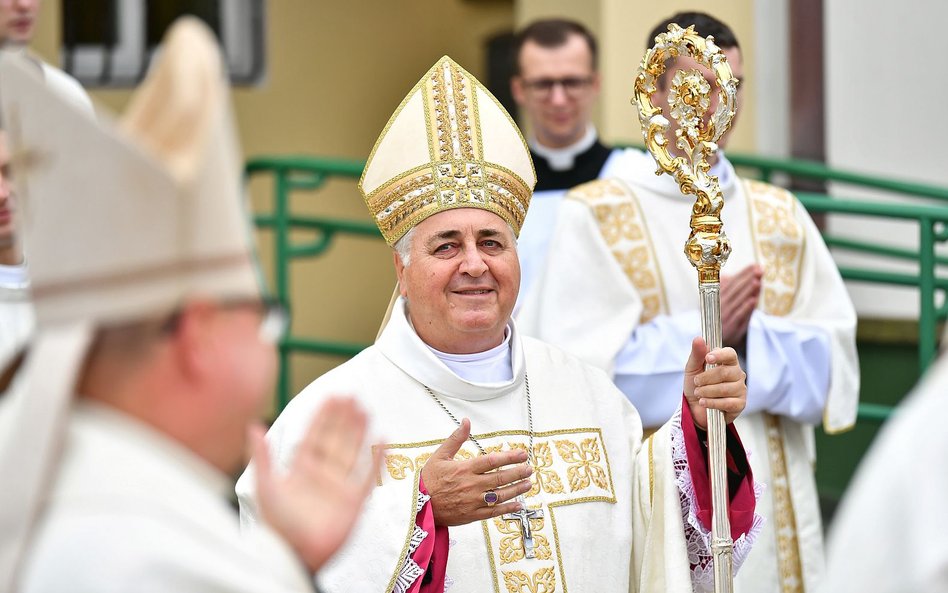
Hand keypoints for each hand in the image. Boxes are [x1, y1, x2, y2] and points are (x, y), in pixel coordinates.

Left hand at [252, 397, 382, 572]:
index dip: (323, 416)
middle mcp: (321, 475)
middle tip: (352, 396)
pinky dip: (376, 460)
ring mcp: (339, 487)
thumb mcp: (266, 486)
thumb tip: (253, 424)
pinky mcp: (355, 502)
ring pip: (352, 452)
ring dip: (359, 432)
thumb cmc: (276, 524)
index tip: (332, 396)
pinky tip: (383, 440)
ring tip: (366, 410)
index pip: (314, 436)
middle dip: (343, 419)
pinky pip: (368, 476)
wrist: (295, 555)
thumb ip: (262, 456)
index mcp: (300, 469)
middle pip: (336, 440)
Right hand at [421, 419, 532, 526]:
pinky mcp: (472, 515)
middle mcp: (471, 485)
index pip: (492, 461)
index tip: (522, 454)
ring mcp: (473, 501)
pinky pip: (494, 512)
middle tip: (529, 468)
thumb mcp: (440, 455)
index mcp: (465, 469)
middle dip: (518, 472)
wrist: (418, 506)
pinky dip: (508, 508)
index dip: (510, 457)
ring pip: (500, 495)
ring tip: (528, 484)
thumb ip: (456, 439)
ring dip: (516, 489)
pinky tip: (518, 504)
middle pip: (500, 478)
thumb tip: (466, 422)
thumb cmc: (428, 480)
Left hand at [683, 337, 746, 428]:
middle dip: (706, 378)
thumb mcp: (692, 368)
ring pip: (725, 388)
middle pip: (725, 372)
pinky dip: (712, 403)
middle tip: (696, 382)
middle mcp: (737, 374)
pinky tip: (704, 403)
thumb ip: (696, 354)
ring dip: (706, 391)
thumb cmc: (696, 385)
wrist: (695, 408)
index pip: (730, 353)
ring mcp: (740, 389)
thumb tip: (699, 338)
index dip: (720, 355)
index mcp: (727, 362)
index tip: (708, 358)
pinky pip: (727, 403)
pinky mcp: (740, 404)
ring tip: (699, 393)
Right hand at [720, 263, 762, 345]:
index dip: (743, 273)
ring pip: (737, 301)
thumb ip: (728, 290)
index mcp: (715, 298)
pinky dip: (746, 308)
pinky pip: (739, 316)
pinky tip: (753, 300)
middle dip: (747, 279)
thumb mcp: (723, 305)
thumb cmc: (723, 320)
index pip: (730, 283)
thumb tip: (728, 275)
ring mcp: (724, 317)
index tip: (754, 265)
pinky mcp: (731, 328)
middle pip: (734, 290)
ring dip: (747, 291)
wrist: (718, 346)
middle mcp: (718, 307)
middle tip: (758, 270)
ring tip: (757, 281)